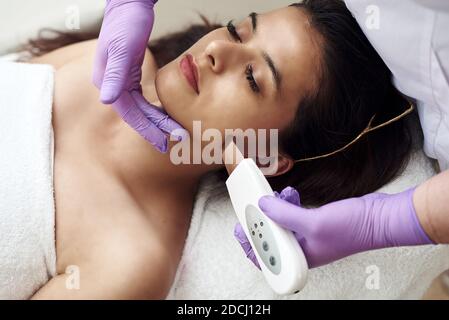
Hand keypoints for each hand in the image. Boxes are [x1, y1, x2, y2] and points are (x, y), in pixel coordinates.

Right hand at [93, 0, 183, 151]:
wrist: (129, 3)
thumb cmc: (126, 22)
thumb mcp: (122, 48)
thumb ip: (114, 74)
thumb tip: (106, 100)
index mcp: (107, 81)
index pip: (128, 112)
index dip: (147, 128)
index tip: (164, 141)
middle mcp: (111, 84)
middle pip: (136, 113)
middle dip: (155, 128)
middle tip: (177, 140)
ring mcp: (120, 80)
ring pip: (140, 108)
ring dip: (157, 120)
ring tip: (175, 132)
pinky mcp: (129, 74)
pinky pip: (142, 98)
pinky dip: (154, 108)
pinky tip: (166, 115)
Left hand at [234, 186, 433, 268]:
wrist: (380, 219)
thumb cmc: (353, 229)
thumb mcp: (312, 222)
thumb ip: (284, 214)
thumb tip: (262, 206)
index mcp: (300, 258)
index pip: (266, 257)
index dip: (250, 243)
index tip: (240, 227)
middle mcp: (302, 249)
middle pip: (271, 238)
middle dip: (261, 221)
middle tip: (253, 206)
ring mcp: (309, 236)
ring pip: (282, 224)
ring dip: (277, 209)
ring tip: (277, 195)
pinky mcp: (315, 223)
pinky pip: (294, 214)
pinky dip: (289, 204)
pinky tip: (291, 193)